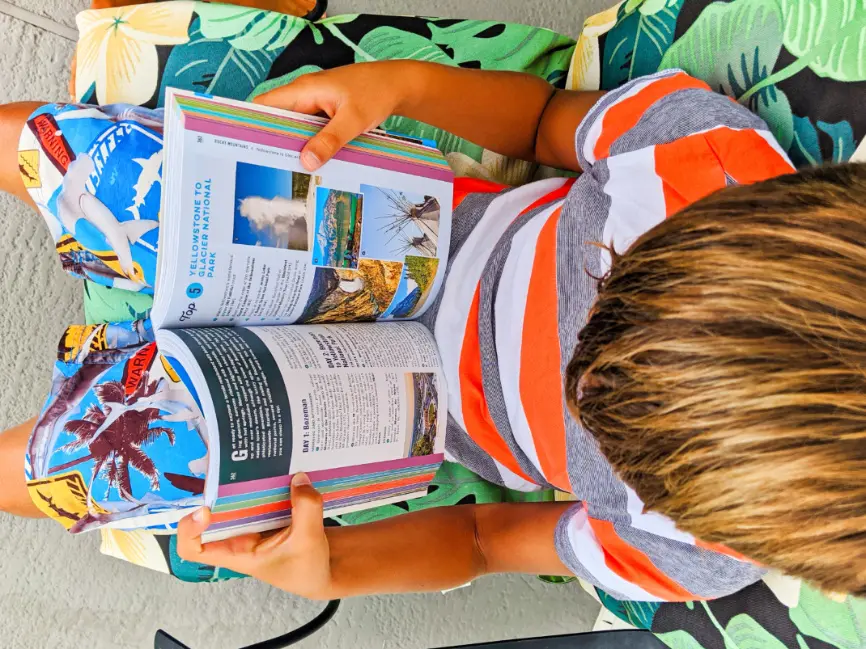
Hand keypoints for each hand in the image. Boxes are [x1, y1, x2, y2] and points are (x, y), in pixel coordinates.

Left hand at [176, 473, 334, 598]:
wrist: (329, 569)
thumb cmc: (309, 570)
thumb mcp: (308, 542)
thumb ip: (305, 510)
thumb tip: (299, 479)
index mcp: (236, 552)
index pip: (194, 547)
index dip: (190, 529)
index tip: (205, 510)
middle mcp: (240, 533)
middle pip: (214, 510)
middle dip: (220, 488)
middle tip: (230, 465)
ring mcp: (256, 519)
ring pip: (239, 495)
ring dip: (245, 478)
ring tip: (254, 457)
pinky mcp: (272, 508)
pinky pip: (263, 490)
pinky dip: (268, 478)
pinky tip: (280, 463)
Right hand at [254, 61, 414, 170]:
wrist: (400, 85)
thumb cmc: (377, 93)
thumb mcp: (353, 120)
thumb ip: (329, 141)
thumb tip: (305, 162)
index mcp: (304, 90)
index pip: (264, 104)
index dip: (252, 122)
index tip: (247, 145)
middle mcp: (305, 95)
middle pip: (278, 119)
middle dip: (274, 141)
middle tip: (270, 167)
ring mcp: (316, 104)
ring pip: (296, 128)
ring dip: (296, 145)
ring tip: (291, 170)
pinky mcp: (327, 113)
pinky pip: (312, 130)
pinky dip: (312, 143)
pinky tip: (315, 161)